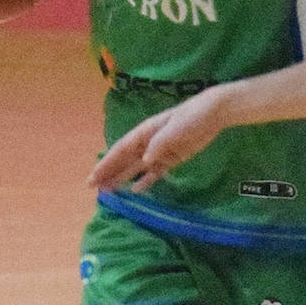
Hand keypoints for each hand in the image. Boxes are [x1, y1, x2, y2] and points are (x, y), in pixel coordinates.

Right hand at [87, 90, 228, 194]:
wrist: (213, 113)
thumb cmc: (191, 116)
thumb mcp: (175, 128)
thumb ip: (159, 144)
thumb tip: (145, 160)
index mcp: (145, 132)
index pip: (121, 150)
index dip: (106, 164)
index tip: (93, 177)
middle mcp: (148, 142)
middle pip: (124, 160)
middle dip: (108, 172)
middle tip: (92, 187)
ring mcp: (160, 151)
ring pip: (136, 167)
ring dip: (122, 178)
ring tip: (108, 191)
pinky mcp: (173, 158)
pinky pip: (155, 172)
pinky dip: (146, 181)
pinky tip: (136, 190)